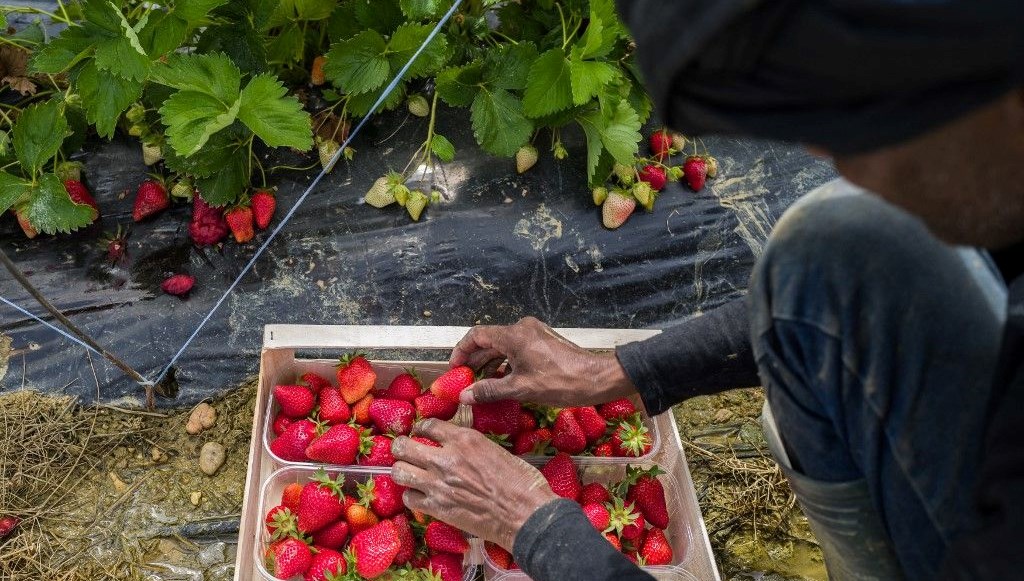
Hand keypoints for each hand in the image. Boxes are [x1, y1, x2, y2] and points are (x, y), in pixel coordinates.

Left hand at [391, 419, 558, 551]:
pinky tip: (421, 495)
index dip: (420, 428)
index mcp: (464, 439)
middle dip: (401, 447)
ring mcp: (438, 484)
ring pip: (398, 471)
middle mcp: (445, 458)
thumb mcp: (496, 450)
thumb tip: (460, 447)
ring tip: (410, 473)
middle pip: (403, 446)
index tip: (421, 433)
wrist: (524, 515)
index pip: (428, 425)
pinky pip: (409, 498)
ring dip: (402, 470)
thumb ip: (471, 446)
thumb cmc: (521, 482)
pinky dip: (412, 496)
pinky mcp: (437, 508)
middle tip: (406, 452)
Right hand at [450, 316, 636, 406]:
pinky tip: (501, 381)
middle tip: (463, 380)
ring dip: (490, 363)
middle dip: (475, 360)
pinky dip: (505, 363)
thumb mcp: (520, 389)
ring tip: (480, 384)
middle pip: (489, 340)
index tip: (454, 368)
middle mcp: (522, 328)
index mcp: (514, 335)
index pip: (477, 335)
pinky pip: (516, 350)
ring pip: (503, 346)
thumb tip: (464, 396)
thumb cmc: (559, 382)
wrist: (596, 379)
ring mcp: (534, 334)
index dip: (461, 351)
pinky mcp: (542, 342)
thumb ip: (489, 390)